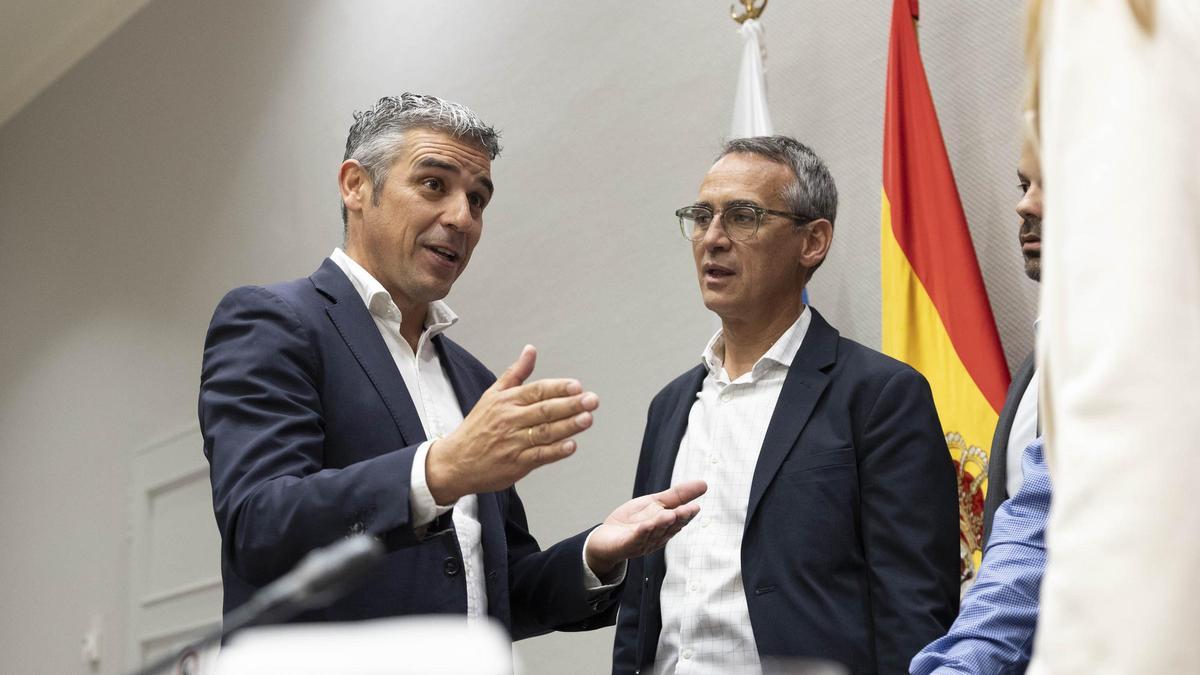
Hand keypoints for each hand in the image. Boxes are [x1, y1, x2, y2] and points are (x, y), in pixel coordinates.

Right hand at [426, 345, 598, 503]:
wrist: (455, 462)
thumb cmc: (477, 427)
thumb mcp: (492, 395)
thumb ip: (516, 373)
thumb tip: (531, 350)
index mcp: (506, 401)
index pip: (536, 391)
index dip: (558, 388)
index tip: (577, 386)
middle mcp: (510, 420)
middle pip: (544, 410)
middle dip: (571, 405)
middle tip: (591, 400)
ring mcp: (513, 442)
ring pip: (545, 432)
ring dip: (568, 426)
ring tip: (587, 419)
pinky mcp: (516, 463)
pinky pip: (539, 456)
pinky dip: (556, 451)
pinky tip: (571, 445)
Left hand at [584, 480, 707, 576]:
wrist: (606, 538)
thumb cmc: (633, 521)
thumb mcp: (656, 503)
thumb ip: (678, 495)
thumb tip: (704, 484)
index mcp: (666, 526)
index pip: (679, 521)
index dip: (687, 515)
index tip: (696, 507)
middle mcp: (657, 536)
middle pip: (670, 527)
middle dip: (679, 518)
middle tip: (689, 510)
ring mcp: (643, 542)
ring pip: (654, 532)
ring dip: (663, 524)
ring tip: (671, 514)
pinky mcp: (627, 545)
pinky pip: (636, 539)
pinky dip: (642, 532)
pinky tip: (647, 525)